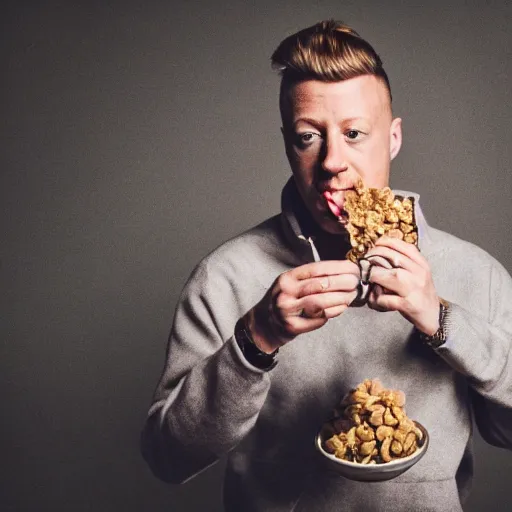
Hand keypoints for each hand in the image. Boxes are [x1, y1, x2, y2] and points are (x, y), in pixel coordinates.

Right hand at [243, 260, 359, 352]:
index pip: (316, 268)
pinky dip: (335, 311)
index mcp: (287, 278)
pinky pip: (319, 318)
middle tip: (356, 282)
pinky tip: (342, 307)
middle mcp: (285, 292)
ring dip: (342, 298)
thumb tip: (344, 272)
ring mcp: (287, 310)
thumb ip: (312, 278)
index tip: (353, 268)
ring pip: (321, 302)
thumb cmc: (285, 300)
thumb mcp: (292, 283)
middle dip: (344, 282)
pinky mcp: (292, 326)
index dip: (338, 267)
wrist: (265, 324)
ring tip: (352, 294)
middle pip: (321, 284)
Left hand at [366, 236, 439, 333]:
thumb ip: (404, 261)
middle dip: (375, 257)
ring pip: (393, 276)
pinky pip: (388, 299)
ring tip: (368, 280)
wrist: (434, 316)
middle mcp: (420, 274)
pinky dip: (378, 299)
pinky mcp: (409, 305)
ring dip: (375, 276)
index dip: (386, 242)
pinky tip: (374, 299)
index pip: (404, 246)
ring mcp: (415, 289)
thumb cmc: (420, 293)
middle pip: (395, 258)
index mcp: (421, 264)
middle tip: (365, 263)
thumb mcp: (417, 273)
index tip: (375, 244)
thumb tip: (381, 249)